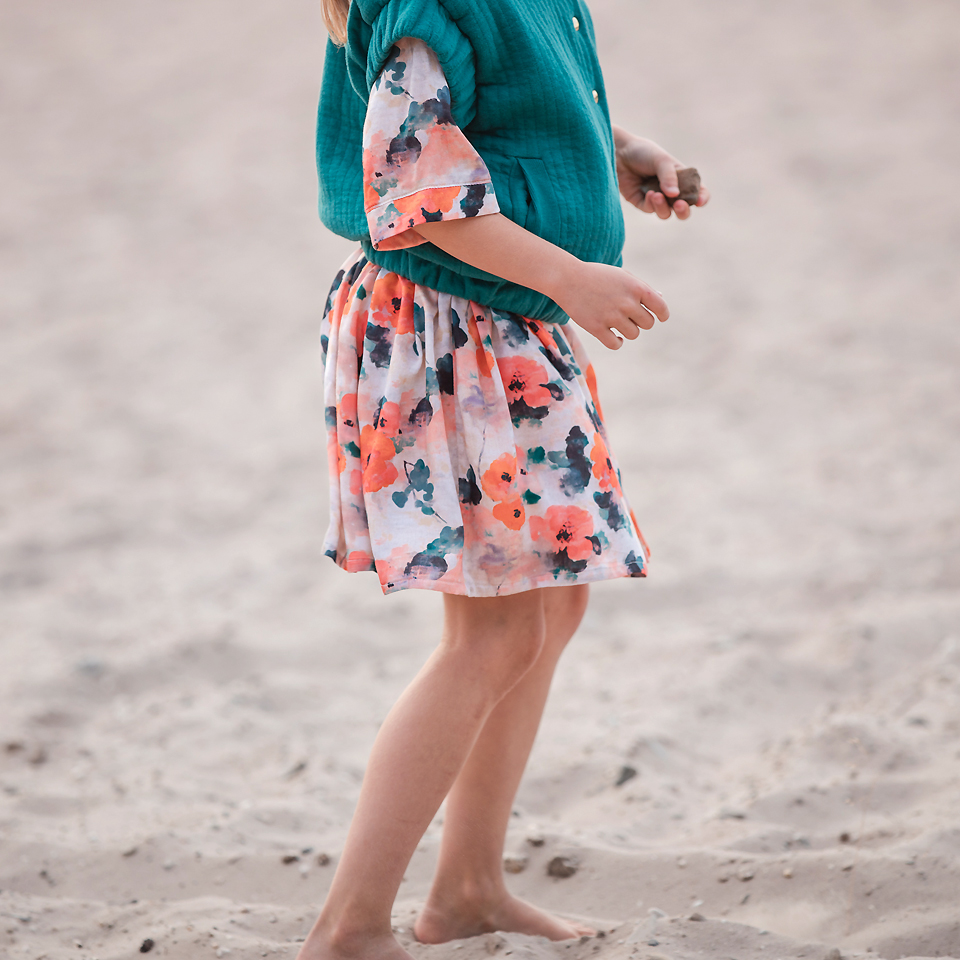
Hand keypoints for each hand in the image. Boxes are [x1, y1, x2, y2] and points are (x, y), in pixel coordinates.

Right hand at [554, 261, 668, 350]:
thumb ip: (641, 288)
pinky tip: (613, 337)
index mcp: (636, 288)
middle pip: (647, 324)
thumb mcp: (622, 275)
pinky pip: (615, 344)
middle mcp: (626, 302)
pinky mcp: (597, 328)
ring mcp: (612, 316)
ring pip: (633, 335)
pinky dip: (617, 342)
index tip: (659, 317)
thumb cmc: (597, 276)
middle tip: (629, 316)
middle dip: (640, 321)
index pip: (661, 308)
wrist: (567, 278)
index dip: (662, 315)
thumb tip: (660, 299)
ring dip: (628, 331)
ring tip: (618, 323)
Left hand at [612, 125, 709, 219]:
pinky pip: (650, 210)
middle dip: (684, 211)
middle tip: (680, 205)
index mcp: (681, 176)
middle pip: (683, 208)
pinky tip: (648, 193)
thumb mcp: (660, 160)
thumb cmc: (642, 152)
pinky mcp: (641, 202)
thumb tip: (675, 195)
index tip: (700, 202)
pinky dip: (651, 204)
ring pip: (666, 213)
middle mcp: (670, 189)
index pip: (697, 190)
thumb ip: (669, 176)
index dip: (702, 197)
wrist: (618, 153)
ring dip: (664, 207)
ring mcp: (656, 198)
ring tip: (656, 195)